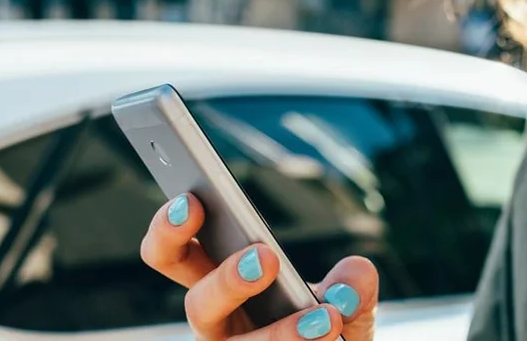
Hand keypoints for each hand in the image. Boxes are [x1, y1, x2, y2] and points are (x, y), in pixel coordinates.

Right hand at [141, 193, 378, 340]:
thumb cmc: (326, 330)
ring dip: (280, 333)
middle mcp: (218, 323)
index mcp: (220, 282)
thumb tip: (355, 273)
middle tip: (265, 258)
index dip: (171, 228)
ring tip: (326, 318)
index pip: (175, 252)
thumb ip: (351, 284)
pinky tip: (329, 336)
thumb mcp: (345, 302)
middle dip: (226, 280)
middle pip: (197, 304)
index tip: (194, 200)